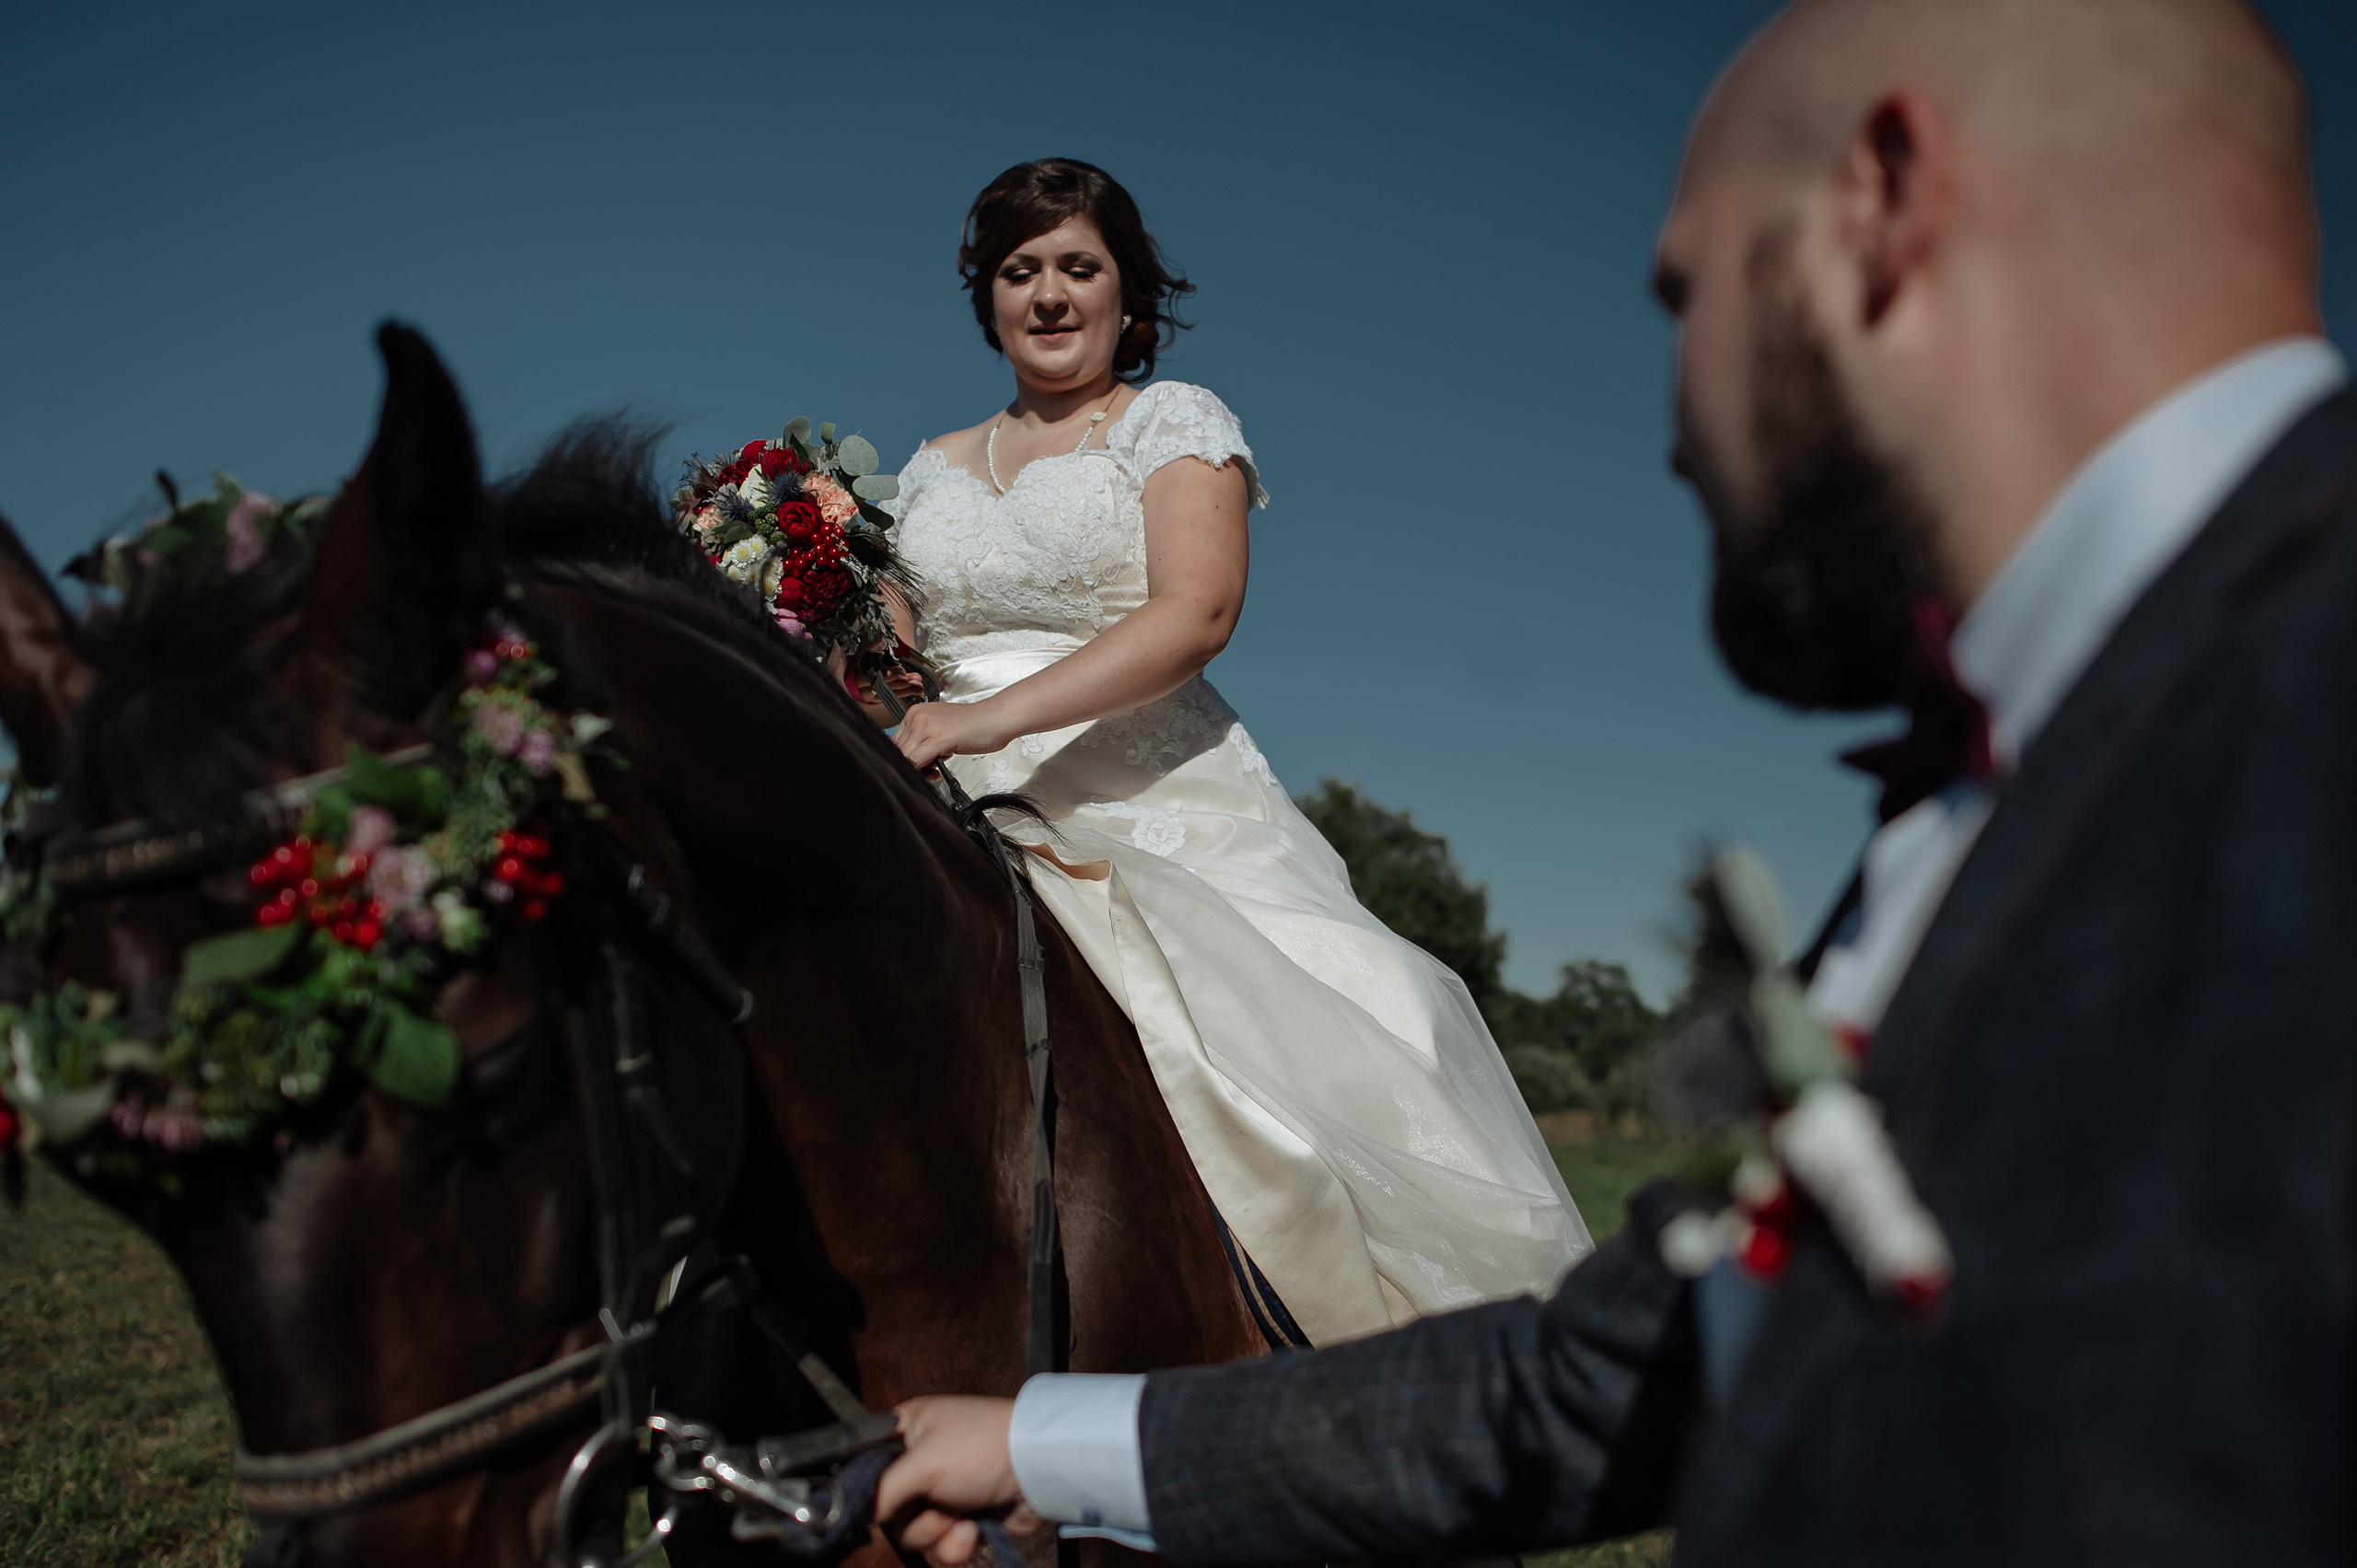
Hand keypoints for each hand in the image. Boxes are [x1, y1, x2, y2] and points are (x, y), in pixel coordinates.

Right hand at [878, 1396, 1040, 1567]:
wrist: (1039, 1471)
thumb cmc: (982, 1448)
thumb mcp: (922, 1463)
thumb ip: (881, 1490)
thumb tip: (858, 1514)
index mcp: (908, 1431)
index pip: (867, 1464)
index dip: (868, 1489)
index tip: (876, 1505)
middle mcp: (922, 1461)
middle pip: (889, 1507)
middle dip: (914, 1516)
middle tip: (936, 1505)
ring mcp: (943, 1491)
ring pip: (914, 1531)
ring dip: (938, 1532)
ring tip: (962, 1517)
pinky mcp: (963, 1516)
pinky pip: (941, 1544)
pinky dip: (956, 1543)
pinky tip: (973, 1529)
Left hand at [895, 697, 1017, 772]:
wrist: (996, 718)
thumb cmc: (974, 725)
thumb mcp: (940, 728)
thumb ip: (923, 739)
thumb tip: (909, 759)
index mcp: (916, 712)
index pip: (897, 743)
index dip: (907, 758)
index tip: (921, 764)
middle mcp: (918, 716)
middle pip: (900, 751)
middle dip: (913, 766)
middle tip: (931, 770)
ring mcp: (926, 725)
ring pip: (906, 758)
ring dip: (920, 770)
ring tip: (936, 769)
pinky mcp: (938, 738)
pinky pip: (916, 761)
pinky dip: (922, 771)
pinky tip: (937, 771)